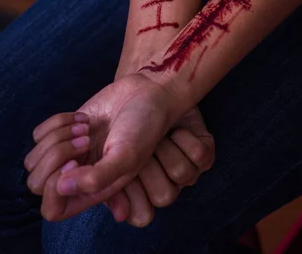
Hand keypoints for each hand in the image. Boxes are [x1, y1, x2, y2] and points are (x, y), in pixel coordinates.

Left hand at [25, 74, 213, 222]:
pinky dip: (58, 121)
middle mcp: (77, 175)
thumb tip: (61, 186)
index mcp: (93, 191)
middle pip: (37, 183)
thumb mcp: (128, 156)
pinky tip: (83, 118)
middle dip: (56, 156)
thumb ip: (97, 178)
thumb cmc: (144, 127)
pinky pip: (39, 133)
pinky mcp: (64, 129)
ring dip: (58, 137)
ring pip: (34, 158)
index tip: (77, 161)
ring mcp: (68, 152)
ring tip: (86, 128)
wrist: (146, 93)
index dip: (54, 188)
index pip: (52, 209)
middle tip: (86, 139)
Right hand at [104, 106, 214, 225]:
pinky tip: (175, 129)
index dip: (135, 194)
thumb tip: (118, 216)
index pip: (142, 216)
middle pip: (165, 196)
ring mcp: (184, 166)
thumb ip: (99, 181)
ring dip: (167, 147)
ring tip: (156, 134)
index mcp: (137, 188)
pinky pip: (202, 156)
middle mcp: (162, 180)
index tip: (127, 169)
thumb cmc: (119, 116)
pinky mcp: (202, 150)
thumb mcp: (102, 148)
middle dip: (149, 164)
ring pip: (184, 174)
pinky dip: (186, 137)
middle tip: (140, 145)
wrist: (144, 84)